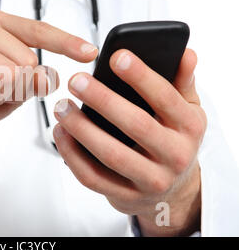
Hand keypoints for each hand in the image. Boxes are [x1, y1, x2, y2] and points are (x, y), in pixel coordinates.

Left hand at [53, 49, 205, 235]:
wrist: (173, 191)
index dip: (141, 76)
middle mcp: (175, 155)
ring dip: (82, 129)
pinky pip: (93, 178)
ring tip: (61, 106)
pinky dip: (73, 156)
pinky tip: (60, 133)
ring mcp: (150, 180)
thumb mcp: (186, 110)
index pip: (166, 98)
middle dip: (103, 100)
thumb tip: (186, 53)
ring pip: (112, 154)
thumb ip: (182, 81)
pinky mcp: (125, 196)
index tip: (116, 57)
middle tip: (75, 80)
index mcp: (189, 127)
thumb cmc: (173, 139)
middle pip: (136, 125)